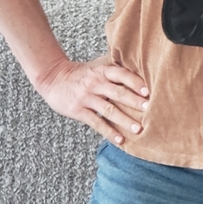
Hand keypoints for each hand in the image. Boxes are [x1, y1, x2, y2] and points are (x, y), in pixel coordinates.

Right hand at [35, 55, 149, 144]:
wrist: (53, 78)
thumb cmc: (82, 73)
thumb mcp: (98, 65)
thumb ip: (115, 66)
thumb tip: (140, 64)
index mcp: (103, 71)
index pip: (121, 74)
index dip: (135, 82)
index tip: (148, 91)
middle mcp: (95, 83)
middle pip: (118, 93)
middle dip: (134, 102)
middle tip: (149, 109)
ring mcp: (87, 97)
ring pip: (109, 110)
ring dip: (125, 120)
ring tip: (138, 128)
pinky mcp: (79, 111)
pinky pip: (96, 123)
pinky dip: (109, 132)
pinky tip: (120, 139)